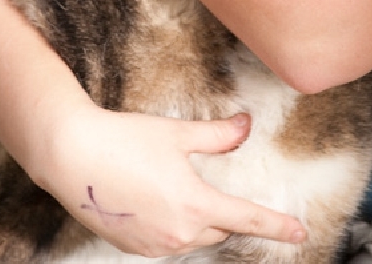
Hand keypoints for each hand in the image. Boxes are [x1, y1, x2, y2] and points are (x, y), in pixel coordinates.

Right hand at [33, 101, 306, 256]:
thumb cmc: (125, 140)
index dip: (277, 226)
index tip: (299, 233)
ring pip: (192, 237)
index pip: (248, 220)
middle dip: (226, 214)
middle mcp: (178, 233)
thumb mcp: (177, 133)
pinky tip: (155, 199)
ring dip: (198, 220)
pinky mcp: (133, 246)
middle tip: (218, 191)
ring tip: (178, 188)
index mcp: (195, 205)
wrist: (72, 156)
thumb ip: (218, 135)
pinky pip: (167, 241)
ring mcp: (154, 244)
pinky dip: (172, 224)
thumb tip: (246, 126)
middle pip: (219, 229)